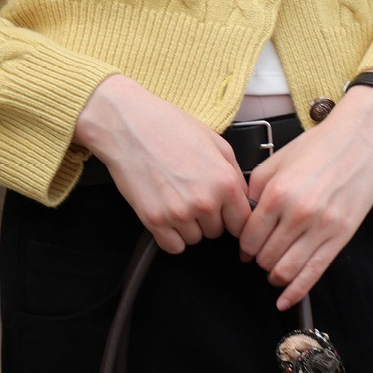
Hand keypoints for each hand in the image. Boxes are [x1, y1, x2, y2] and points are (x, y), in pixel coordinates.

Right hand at [74, 75, 251, 253]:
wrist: (128, 125)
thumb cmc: (170, 128)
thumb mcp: (215, 143)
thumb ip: (234, 175)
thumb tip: (243, 198)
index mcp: (225, 183)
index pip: (242, 222)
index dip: (234, 218)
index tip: (226, 215)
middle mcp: (205, 202)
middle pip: (217, 232)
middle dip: (208, 218)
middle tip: (192, 194)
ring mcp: (178, 214)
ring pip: (194, 239)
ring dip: (188, 226)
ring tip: (175, 198)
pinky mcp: (154, 220)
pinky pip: (172, 246)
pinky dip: (170, 236)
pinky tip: (166, 213)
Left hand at [240, 86, 372, 308]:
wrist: (362, 140)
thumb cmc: (321, 146)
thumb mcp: (277, 161)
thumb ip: (255, 190)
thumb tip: (245, 217)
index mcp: (277, 194)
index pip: (249, 237)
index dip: (243, 247)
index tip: (245, 248)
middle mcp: (298, 214)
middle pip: (265, 257)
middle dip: (258, 260)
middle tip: (260, 256)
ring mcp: (321, 228)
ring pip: (286, 270)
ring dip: (274, 276)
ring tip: (273, 271)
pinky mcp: (340, 237)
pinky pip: (314, 273)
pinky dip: (296, 291)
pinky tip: (286, 299)